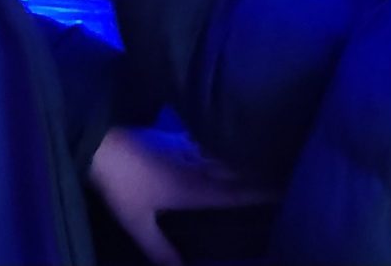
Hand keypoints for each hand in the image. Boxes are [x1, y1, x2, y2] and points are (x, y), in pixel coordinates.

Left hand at [88, 126, 273, 265]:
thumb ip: (160, 249)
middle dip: (263, 174)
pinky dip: (223, 153)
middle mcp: (199, 166)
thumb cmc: (122, 185)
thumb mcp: (138, 223)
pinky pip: (209, 148)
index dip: (264, 192)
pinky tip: (223, 156)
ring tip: (264, 165)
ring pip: (225, 157)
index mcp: (195, 187)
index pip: (238, 191)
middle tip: (287, 176)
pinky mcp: (175, 140)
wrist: (100, 143)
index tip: (289, 190)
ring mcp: (188, 150)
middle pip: (239, 170)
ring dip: (244, 162)